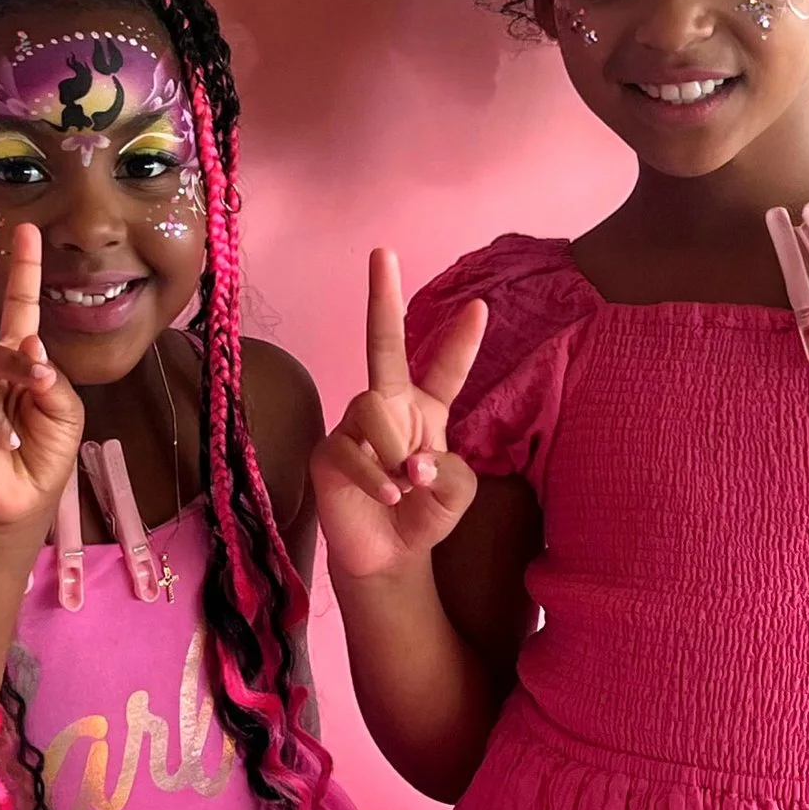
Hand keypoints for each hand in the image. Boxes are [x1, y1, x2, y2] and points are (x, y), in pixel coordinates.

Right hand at [0, 220, 82, 531]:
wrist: (22, 502)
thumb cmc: (44, 451)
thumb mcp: (65, 410)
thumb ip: (50, 376)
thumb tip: (27, 343)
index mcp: (14, 355)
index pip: (17, 305)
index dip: (22, 269)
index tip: (26, 229)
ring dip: (10, 367)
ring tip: (36, 386)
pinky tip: (7, 440)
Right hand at [311, 249, 487, 583]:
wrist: (387, 557)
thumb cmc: (423, 515)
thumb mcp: (456, 493)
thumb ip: (448, 470)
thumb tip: (412, 461)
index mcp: (426, 410)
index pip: (445, 368)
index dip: (461, 341)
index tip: (480, 307)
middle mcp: (388, 407)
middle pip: (383, 343)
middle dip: (382, 296)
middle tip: (382, 251)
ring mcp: (353, 427)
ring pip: (371, 407)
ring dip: (395, 448)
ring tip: (405, 484)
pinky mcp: (328, 454)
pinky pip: (351, 450)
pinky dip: (377, 476)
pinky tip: (391, 494)